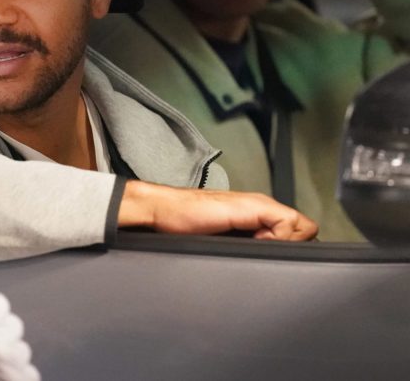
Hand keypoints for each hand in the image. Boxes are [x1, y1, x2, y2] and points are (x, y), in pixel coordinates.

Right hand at [118, 180, 317, 240]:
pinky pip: (289, 224)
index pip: (298, 231)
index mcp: (256, 213)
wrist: (163, 211)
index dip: (290, 247)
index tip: (266, 257)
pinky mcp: (253, 207)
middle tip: (261, 252)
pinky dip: (279, 239)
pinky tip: (254, 242)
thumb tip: (263, 262)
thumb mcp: (223, 242)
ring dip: (284, 244)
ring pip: (301, 227)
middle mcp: (261, 206)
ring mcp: (259, 205)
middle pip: (305, 230)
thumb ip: (246, 245)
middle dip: (290, 247)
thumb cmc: (183, 226)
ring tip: (254, 248)